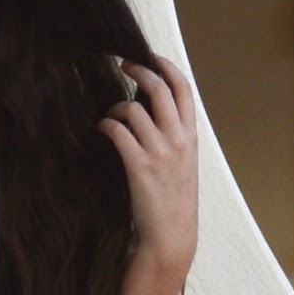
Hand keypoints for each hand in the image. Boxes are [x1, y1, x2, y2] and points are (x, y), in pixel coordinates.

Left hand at [98, 54, 198, 279]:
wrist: (171, 237)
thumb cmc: (173, 204)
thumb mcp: (183, 166)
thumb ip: (174, 139)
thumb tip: (154, 113)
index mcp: (190, 137)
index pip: (184, 88)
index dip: (166, 66)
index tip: (150, 57)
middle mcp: (178, 140)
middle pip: (159, 88)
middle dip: (139, 69)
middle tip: (122, 64)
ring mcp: (159, 153)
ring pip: (135, 108)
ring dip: (117, 106)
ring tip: (111, 115)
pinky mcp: (139, 167)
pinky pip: (119, 132)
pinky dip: (107, 124)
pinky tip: (102, 129)